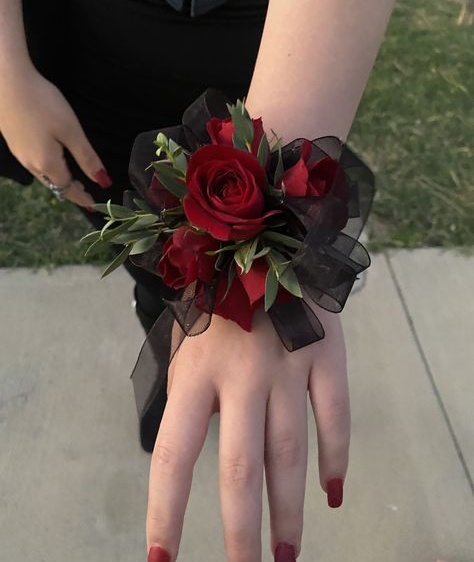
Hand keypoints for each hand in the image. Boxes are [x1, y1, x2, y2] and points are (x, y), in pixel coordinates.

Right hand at [0, 63, 110, 207]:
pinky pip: (34, 163)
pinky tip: (54, 162)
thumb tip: (102, 181)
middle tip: (87, 195)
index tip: (94, 206)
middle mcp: (31, 163)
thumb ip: (86, 158)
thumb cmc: (43, 103)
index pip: (67, 189)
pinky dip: (49, 169)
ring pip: (43, 175)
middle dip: (71, 191)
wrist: (5, 80)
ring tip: (74, 181)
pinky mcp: (14, 141)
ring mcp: (19, 153)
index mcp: (47, 163)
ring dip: (59, 181)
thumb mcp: (71, 131)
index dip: (82, 198)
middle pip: (54, 184)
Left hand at [146, 306, 349, 560]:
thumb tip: (186, 450)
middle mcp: (242, 374)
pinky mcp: (327, 354)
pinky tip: (333, 494)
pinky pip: (336, 415)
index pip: (175, 455)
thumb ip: (185, 392)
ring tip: (286, 555)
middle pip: (241, 469)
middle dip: (241, 533)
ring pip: (291, 454)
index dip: (166, 512)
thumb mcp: (185, 339)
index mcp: (195, 372)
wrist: (266, 241)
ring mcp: (289, 364)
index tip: (160, 560)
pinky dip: (337, 458)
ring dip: (290, 511)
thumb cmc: (215, 298)